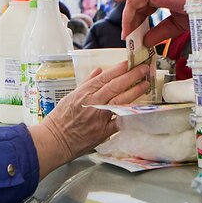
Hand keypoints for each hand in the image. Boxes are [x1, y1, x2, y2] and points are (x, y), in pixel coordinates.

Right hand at [29, 61, 150, 174]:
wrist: (56, 140)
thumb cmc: (61, 118)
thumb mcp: (72, 95)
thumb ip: (87, 82)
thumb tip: (99, 71)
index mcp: (84, 93)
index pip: (105, 78)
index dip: (118, 69)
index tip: (129, 62)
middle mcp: (93, 103)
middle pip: (115, 87)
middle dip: (131, 76)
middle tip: (143, 69)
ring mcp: (99, 117)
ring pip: (120, 102)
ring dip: (134, 92)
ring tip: (145, 85)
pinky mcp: (104, 131)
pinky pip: (120, 122)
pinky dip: (129, 115)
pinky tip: (140, 108)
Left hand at [115, 0, 201, 47]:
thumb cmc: (200, 11)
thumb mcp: (175, 26)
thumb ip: (159, 33)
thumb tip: (144, 42)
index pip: (142, 9)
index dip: (135, 23)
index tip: (132, 37)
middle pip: (136, 6)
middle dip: (130, 22)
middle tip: (127, 38)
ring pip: (134, 1)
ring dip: (128, 18)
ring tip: (128, 33)